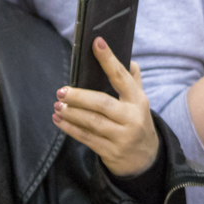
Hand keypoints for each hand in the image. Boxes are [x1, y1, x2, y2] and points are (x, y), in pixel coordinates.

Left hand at [54, 38, 159, 177]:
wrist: (145, 159)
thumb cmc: (137, 123)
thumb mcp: (140, 103)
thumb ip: (134, 81)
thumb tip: (129, 60)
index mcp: (139, 101)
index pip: (122, 77)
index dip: (109, 60)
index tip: (96, 43)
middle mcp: (132, 118)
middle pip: (102, 104)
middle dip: (79, 96)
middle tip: (61, 91)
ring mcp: (121, 136)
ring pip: (92, 122)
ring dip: (71, 113)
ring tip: (57, 104)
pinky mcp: (110, 151)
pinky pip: (86, 137)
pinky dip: (69, 128)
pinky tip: (58, 119)